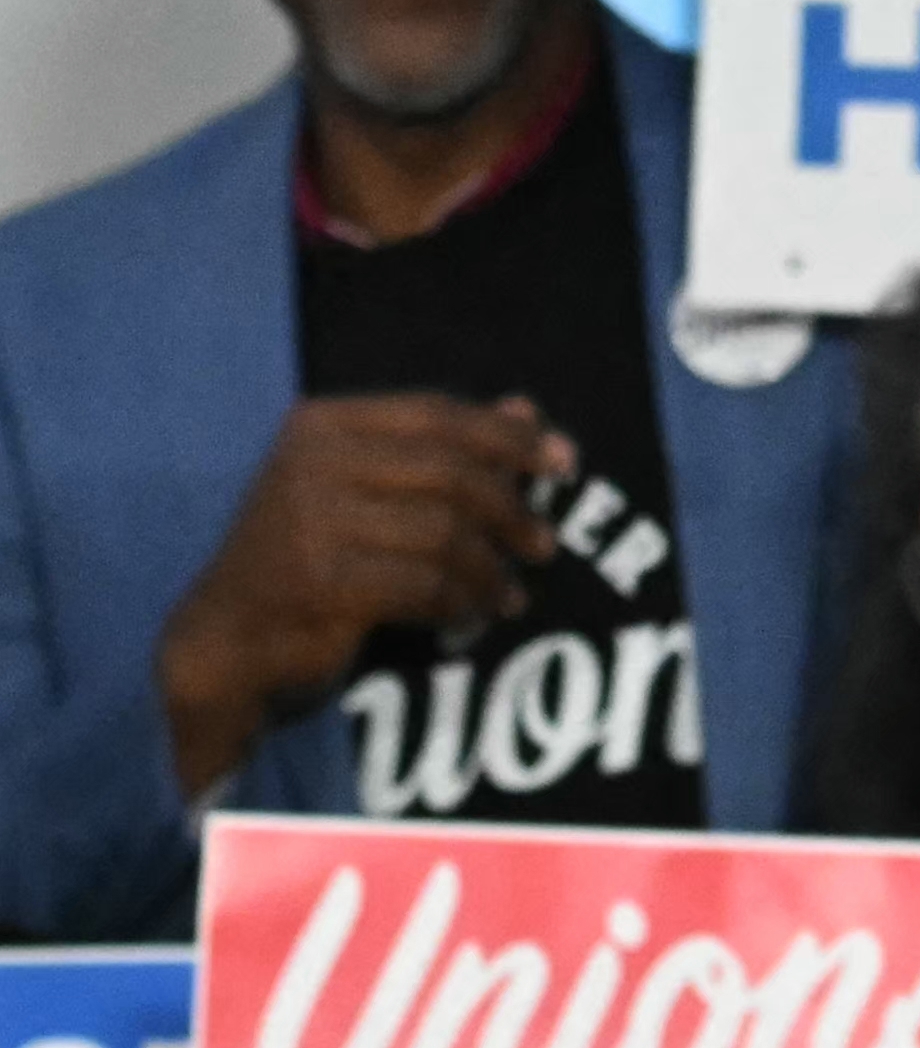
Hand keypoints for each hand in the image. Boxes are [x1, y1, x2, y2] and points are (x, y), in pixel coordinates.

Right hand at [154, 391, 567, 793]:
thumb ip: (442, 448)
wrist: (226, 637)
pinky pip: (425, 585)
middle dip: (511, 510)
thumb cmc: (308, 556)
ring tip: (507, 594)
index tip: (566, 463)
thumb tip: (526, 409)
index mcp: (321, 425)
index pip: (436, 415)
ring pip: (444, 533)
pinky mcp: (319, 582)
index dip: (509, 438)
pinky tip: (471, 616)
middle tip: (544, 546)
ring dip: (489, 569)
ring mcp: (309, 521)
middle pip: (450, 473)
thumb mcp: (368, 490)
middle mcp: (310, 462)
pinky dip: (460, 603)